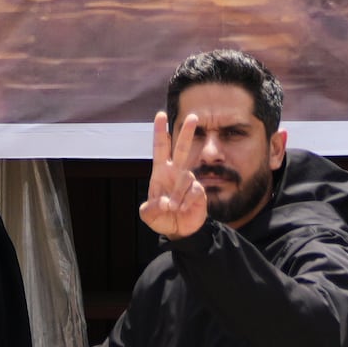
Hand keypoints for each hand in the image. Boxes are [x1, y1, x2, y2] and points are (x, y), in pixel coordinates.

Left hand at [141, 107, 209, 238]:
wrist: (178, 231)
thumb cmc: (161, 217)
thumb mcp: (148, 215)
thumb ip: (151, 208)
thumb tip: (166, 201)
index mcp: (161, 172)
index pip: (160, 148)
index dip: (160, 132)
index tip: (160, 115)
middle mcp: (176, 172)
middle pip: (182, 148)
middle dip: (187, 132)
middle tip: (193, 116)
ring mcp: (188, 181)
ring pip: (185, 177)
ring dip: (178, 194)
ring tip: (174, 208)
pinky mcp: (199, 192)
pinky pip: (194, 191)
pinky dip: (186, 201)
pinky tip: (183, 209)